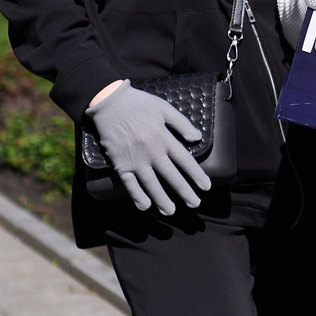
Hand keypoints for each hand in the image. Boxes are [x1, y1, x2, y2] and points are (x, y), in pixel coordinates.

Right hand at [87, 81, 209, 214]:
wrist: (109, 103)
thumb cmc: (138, 103)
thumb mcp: (164, 108)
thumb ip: (182, 124)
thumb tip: (197, 138)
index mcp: (164, 138)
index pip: (185, 161)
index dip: (197, 175)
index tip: (206, 187)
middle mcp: (152, 152)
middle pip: (171, 176)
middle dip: (184, 192)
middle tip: (194, 204)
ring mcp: (135, 160)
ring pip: (152, 185)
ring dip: (162, 200)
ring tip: (171, 211)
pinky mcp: (120, 164)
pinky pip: (130, 184)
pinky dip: (137, 196)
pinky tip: (145, 206)